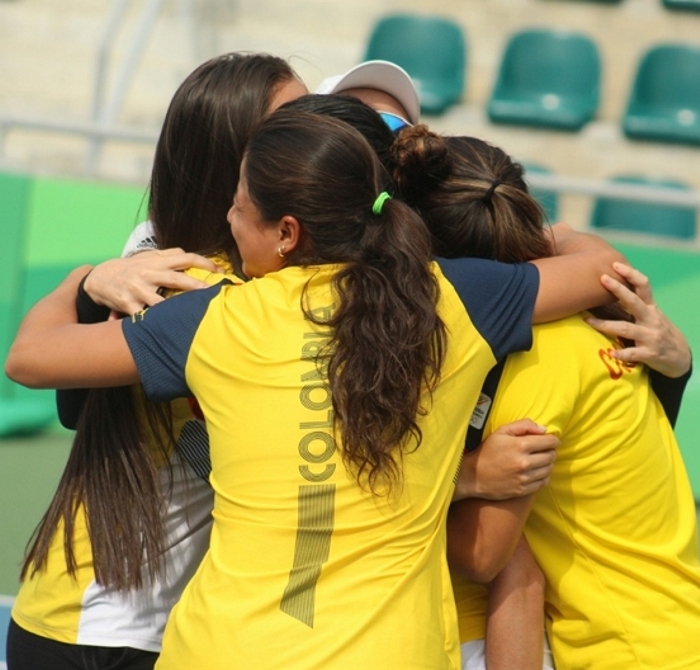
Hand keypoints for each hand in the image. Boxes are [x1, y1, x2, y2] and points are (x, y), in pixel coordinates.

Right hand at [83, 248, 221, 314]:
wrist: (100, 278)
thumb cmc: (131, 268)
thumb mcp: (148, 257)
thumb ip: (168, 255)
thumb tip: (190, 255)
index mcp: (157, 262)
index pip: (184, 257)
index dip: (203, 263)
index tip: (219, 270)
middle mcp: (148, 274)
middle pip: (175, 279)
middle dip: (194, 286)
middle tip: (211, 292)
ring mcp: (138, 290)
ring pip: (160, 302)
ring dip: (175, 310)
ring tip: (192, 318)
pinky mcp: (128, 305)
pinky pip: (142, 317)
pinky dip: (152, 324)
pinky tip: (166, 333)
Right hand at [453, 419, 557, 500]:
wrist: (474, 476)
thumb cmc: (487, 451)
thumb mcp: (501, 432)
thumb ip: (523, 425)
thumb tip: (543, 429)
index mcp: (520, 445)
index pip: (549, 442)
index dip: (553, 440)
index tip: (551, 440)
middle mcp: (524, 462)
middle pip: (551, 456)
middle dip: (550, 451)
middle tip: (544, 450)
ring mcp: (524, 478)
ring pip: (549, 469)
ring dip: (548, 464)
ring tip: (540, 460)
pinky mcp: (523, 490)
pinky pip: (543, 482)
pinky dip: (544, 476)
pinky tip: (537, 471)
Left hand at [586, 262, 690, 377]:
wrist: (679, 356)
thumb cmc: (657, 331)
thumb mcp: (651, 314)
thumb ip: (635, 303)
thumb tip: (611, 286)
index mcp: (650, 307)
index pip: (643, 286)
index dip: (631, 274)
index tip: (615, 264)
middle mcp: (651, 319)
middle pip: (634, 302)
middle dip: (619, 290)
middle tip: (603, 278)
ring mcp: (650, 336)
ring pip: (627, 328)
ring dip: (606, 325)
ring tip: (588, 321)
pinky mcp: (649, 354)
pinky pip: (633, 354)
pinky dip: (622, 354)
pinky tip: (611, 354)